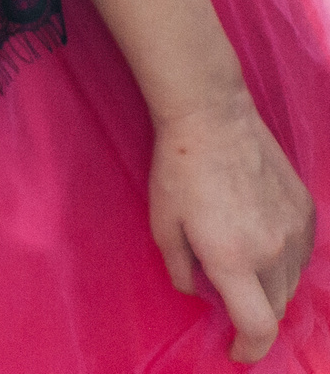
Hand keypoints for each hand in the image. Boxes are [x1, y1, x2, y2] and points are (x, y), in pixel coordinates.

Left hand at [149, 95, 316, 361]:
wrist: (212, 119)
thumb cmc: (177, 171)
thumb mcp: (162, 225)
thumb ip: (180, 270)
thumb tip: (199, 292)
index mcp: (233, 259)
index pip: (257, 325)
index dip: (250, 348)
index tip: (237, 351)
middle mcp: (273, 252)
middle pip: (275, 307)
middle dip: (253, 313)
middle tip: (228, 295)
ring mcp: (296, 232)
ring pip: (291, 282)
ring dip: (269, 285)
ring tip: (240, 259)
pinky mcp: (307, 212)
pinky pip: (302, 253)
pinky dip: (284, 259)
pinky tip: (259, 238)